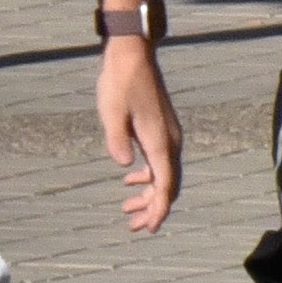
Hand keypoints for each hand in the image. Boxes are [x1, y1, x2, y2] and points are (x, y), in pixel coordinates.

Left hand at [97, 36, 181, 235]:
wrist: (132, 55)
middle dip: (153, 208)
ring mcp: (167, 134)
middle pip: (168, 185)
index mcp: (160, 142)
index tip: (147, 227)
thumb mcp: (112, 112)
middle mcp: (170, 141)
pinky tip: (130, 178)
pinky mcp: (160, 128)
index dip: (158, 210)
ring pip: (165, 174)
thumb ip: (117, 140)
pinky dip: (148, 175)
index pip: (165, 186)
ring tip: (128, 208)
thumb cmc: (120, 82)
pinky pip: (160, 160)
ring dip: (149, 193)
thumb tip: (124, 165)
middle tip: (133, 225)